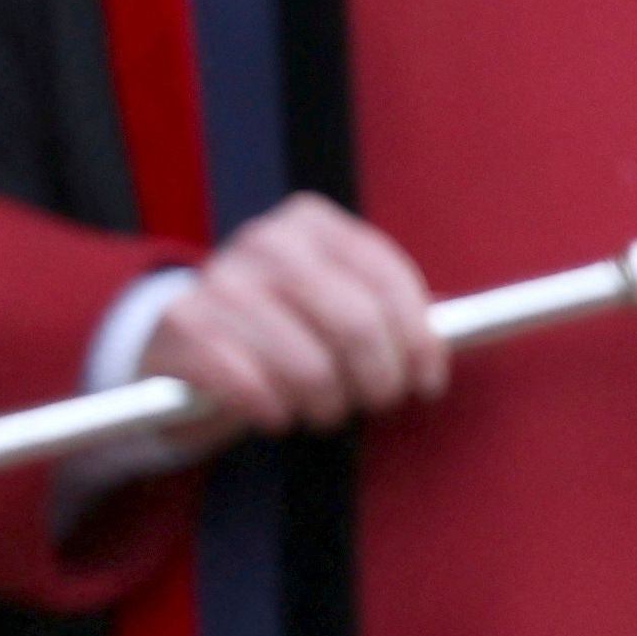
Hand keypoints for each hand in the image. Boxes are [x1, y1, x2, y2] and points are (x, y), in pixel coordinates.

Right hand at [139, 194, 440, 434]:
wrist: (179, 343)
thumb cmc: (280, 323)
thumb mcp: (335, 298)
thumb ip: (390, 308)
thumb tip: (457, 326)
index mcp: (313, 222)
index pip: (388, 278)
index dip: (419, 339)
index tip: (427, 383)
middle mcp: (266, 241)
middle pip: (356, 324)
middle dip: (379, 379)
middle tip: (374, 401)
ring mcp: (220, 280)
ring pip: (309, 365)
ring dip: (326, 404)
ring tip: (321, 408)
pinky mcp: (183, 327)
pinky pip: (253, 386)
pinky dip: (274, 411)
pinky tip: (275, 413)